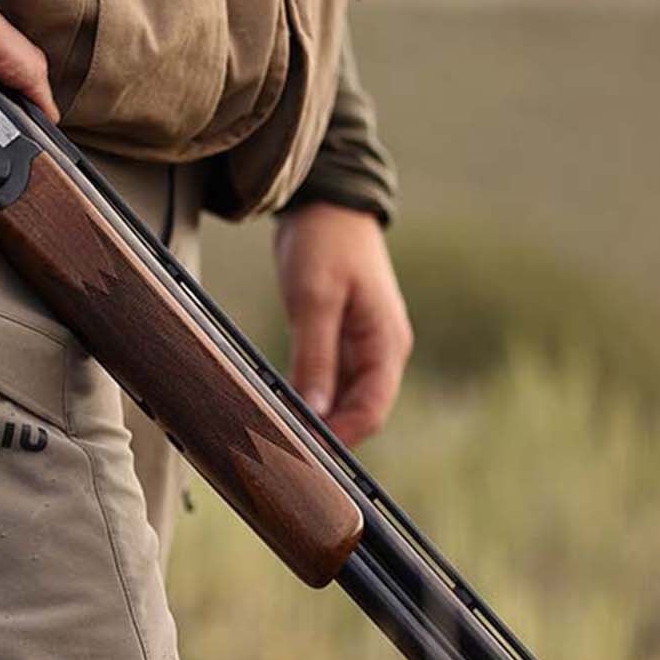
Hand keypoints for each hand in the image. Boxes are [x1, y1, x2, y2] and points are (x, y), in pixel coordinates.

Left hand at [273, 203, 412, 445]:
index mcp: (386, 344)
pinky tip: (276, 405)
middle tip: (278, 453)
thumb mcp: (315, 298)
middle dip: (323, 436)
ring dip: (311, 419)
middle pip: (356, 413)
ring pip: (339, 400)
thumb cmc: (325, 244)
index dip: (338, 440)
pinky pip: (325, 381)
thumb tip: (313, 412)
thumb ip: (315, 356)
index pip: (371, 412)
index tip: (300, 456)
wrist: (326, 203)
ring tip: (273, 434)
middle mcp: (380, 352)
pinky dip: (305, 397)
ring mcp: (360, 348)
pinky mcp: (338, 340)